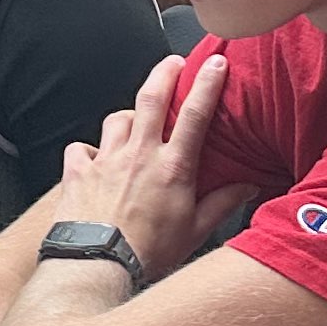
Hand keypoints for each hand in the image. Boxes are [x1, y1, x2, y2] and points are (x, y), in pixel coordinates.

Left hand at [56, 52, 259, 282]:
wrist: (97, 263)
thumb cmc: (149, 252)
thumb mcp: (196, 231)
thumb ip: (222, 203)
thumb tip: (249, 186)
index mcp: (173, 167)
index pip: (196, 114)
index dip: (207, 83)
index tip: (216, 62)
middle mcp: (138, 155)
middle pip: (151, 97)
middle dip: (164, 72)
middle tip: (173, 62)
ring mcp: (105, 159)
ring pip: (118, 119)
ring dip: (129, 117)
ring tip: (136, 124)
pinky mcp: (77, 170)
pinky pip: (82, 147)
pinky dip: (90, 150)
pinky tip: (96, 160)